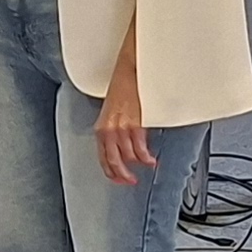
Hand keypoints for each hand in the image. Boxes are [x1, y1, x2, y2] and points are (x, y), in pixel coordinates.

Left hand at [98, 43, 158, 188]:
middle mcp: (108, 129)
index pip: (102, 157)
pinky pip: (140, 147)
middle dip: (123, 175)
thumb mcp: (112, 113)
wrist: (129, 71)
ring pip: (128, 156)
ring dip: (138, 164)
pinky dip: (145, 157)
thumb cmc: (122, 89)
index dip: (110, 172)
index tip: (118, 179)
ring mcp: (121, 127)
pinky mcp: (134, 123)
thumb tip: (123, 146)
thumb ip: (115, 131)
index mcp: (101, 128)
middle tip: (131, 181)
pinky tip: (150, 159)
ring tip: (146, 165)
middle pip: (114, 161)